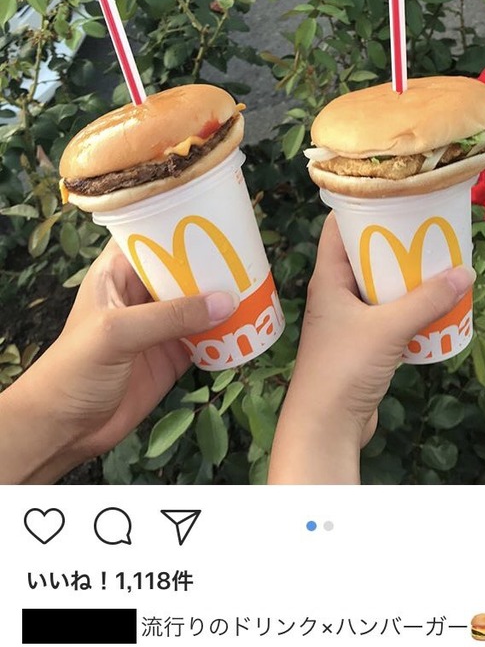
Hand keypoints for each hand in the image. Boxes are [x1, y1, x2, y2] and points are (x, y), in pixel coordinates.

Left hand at [0, 240, 237, 482]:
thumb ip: (170, 316)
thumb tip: (226, 302)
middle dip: (212, 262)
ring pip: (198, 303)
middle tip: (247, 253)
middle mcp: (139, 295)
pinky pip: (207, 339)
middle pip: (182, 269)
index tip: (215, 217)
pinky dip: (226, 333)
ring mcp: (158, 327)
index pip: (150, 237)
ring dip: (223, 298)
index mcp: (116, 274)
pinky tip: (250, 325)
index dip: (178, 225)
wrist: (64, 429)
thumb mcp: (117, 333)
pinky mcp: (172, 357)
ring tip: (257, 285)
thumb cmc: (74, 370)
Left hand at [268, 212, 475, 483]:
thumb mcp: (389, 328)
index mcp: (328, 279)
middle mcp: (335, 295)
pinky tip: (436, 306)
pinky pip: (389, 317)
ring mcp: (348, 322)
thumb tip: (465, 273)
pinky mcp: (363, 346)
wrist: (326, 425)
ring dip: (407, 279)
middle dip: (396, 244)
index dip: (362, 207)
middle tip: (430, 229)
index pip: (337, 228)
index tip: (396, 195)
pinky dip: (410, 309)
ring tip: (441, 263)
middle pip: (365, 256)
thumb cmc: (343, 369)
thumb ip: (427, 301)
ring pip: (380, 288)